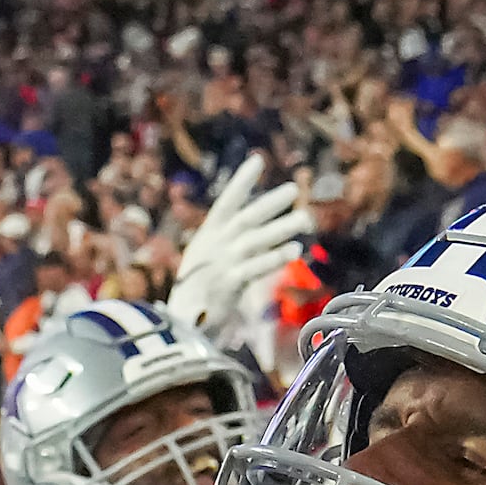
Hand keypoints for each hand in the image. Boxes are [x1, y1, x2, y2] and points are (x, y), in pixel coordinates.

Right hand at [165, 154, 313, 339]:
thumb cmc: (196, 292)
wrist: (180, 323)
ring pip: (256, 240)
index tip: (257, 160)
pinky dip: (275, 258)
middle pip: (248, 217)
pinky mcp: (229, 284)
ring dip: (282, 228)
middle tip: (293, 190)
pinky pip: (256, 267)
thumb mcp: (206, 258)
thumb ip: (228, 241)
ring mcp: (222, 263)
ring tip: (305, 218)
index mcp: (208, 236)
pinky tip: (294, 250)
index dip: (242, 181)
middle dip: (271, 203)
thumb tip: (255, 223)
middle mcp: (215, 245)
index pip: (226, 202)